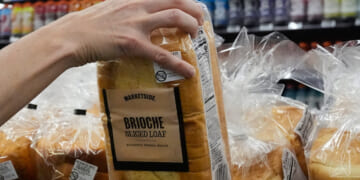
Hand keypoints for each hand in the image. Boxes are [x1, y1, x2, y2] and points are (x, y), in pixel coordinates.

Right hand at [51, 0, 202, 77]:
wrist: (71, 36)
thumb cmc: (89, 26)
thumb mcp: (112, 9)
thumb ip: (130, 10)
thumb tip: (143, 18)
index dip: (184, 0)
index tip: (191, 8)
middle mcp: (138, 5)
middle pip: (176, 0)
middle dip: (194, 10)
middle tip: (200, 22)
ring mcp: (136, 23)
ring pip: (174, 17)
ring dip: (191, 26)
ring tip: (196, 37)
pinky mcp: (132, 44)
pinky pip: (161, 53)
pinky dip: (179, 63)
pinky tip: (189, 72)